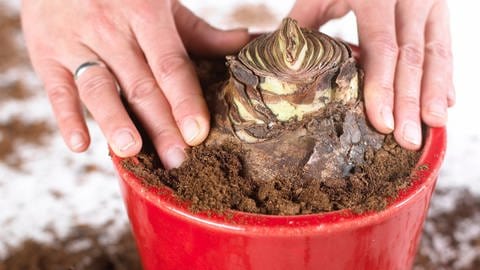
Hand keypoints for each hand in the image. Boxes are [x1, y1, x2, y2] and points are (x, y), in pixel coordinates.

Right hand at [21, 0, 248, 167]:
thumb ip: (198, 31)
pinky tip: (80, 144)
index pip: (170, 65)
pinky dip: (66, 116)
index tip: (198, 133)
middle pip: (141, 85)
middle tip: (177, 161)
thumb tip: (244, 41)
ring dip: (114, 120)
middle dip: (160, 125)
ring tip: (131, 150)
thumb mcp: (162, 3)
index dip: (185, 100)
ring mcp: (76, 41)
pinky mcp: (46, 53)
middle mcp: (112, 29)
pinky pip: (57, 88)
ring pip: (100, 88)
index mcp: (146, 13)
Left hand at [290, 0, 454, 149]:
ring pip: (436, 53)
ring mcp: (430, 1)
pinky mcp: (440, 7)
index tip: (382, 123)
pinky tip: (445, 102)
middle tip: (407, 140)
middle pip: (411, 58)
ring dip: (435, 94)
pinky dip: (446, 75)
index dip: (383, 88)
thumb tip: (285, 64)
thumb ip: (307, 23)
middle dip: (411, 103)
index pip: (382, 48)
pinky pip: (445, 44)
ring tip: (431, 128)